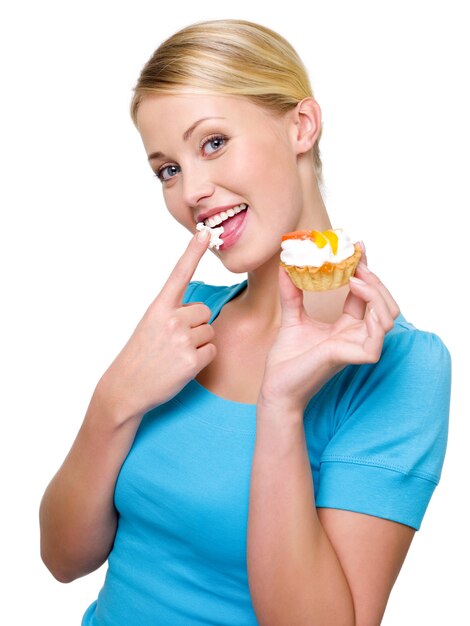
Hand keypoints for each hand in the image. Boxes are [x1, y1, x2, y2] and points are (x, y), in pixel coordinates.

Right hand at [97, 230, 215, 422]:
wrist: (126, 388)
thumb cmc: (139, 356)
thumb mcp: (150, 325)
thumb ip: (172, 312)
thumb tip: (201, 309)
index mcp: (158, 307)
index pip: (179, 274)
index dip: (193, 252)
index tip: (206, 232)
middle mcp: (171, 319)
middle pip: (205, 310)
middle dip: (196, 324)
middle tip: (175, 341)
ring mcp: (182, 340)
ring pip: (210, 331)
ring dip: (199, 343)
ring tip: (176, 354)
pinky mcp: (192, 361)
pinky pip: (212, 351)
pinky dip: (202, 360)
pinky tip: (182, 366)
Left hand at [259, 258, 399, 414]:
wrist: (276, 387)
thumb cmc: (286, 360)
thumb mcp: (291, 317)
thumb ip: (292, 293)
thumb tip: (285, 265)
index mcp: (346, 327)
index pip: (365, 295)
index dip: (365, 270)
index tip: (357, 247)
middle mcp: (356, 336)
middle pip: (384, 303)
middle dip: (374, 278)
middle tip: (356, 261)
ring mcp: (358, 347)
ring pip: (388, 316)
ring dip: (377, 293)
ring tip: (355, 279)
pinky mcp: (355, 358)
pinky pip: (378, 336)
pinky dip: (375, 314)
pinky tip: (359, 298)